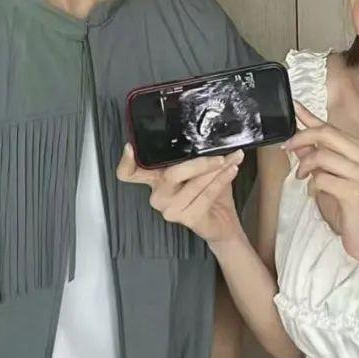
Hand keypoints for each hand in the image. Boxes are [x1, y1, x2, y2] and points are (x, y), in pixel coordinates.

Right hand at [116, 144, 244, 245]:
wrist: (222, 222)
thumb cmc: (209, 192)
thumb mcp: (198, 170)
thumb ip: (193, 155)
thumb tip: (207, 135)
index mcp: (156, 179)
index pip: (129, 174)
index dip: (126, 162)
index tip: (130, 148)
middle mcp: (158, 195)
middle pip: (170, 174)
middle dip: (199, 163)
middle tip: (219, 155)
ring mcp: (171, 209)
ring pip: (194, 183)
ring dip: (217, 170)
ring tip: (232, 159)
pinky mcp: (187, 218)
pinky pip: (207, 194)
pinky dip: (222, 180)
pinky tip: (232, 170)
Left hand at [283, 100, 358, 264]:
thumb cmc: (352, 209)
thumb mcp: (330, 177)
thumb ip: (316, 157)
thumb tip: (298, 139)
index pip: (332, 128)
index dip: (309, 116)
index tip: (294, 107)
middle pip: (327, 134)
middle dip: (300, 137)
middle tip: (287, 148)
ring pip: (322, 155)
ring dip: (305, 165)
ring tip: (303, 176)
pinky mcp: (356, 191)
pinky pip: (324, 178)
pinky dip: (313, 183)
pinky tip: (314, 190)